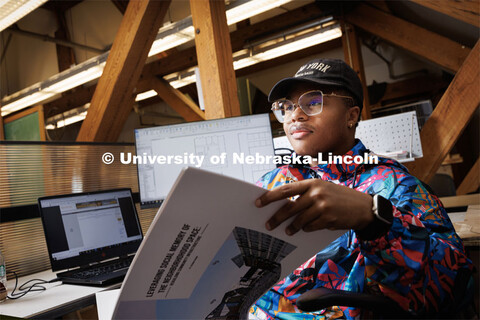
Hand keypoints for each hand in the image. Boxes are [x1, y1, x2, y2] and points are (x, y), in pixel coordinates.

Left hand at [255, 179, 373, 234]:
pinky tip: (306, 229)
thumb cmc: (340, 197)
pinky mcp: (328, 219)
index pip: (285, 190)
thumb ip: (306, 193)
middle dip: (277, 217)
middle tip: (268, 224)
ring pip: (299, 220)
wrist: (364, 207)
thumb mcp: (323, 188)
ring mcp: (323, 206)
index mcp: (312, 183)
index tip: (258, 202)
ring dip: (292, 227)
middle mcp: (316, 193)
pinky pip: (310, 227)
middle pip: (289, 207)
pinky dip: (306, 229)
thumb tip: (284, 204)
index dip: (270, 196)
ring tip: (287, 231)